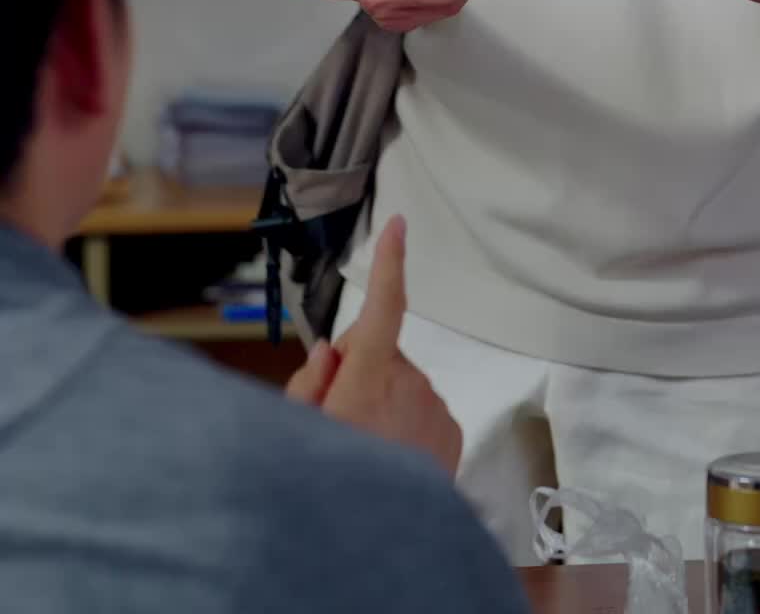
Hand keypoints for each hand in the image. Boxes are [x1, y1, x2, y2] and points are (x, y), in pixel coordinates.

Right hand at [288, 217, 462, 476]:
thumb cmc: (333, 483)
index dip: (390, 264)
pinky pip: (421, 408)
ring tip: (365, 446)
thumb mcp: (299, 431)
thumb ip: (311, 383)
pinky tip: (391, 456)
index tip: (398, 226)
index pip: (382, 308)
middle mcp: (408, 384)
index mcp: (367, 378)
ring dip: (381, 401)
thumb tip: (331, 351)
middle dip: (357, 369)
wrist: (382, 542)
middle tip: (337, 415)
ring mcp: (434, 407)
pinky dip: (405, 422)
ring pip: (398, 382)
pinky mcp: (451, 430)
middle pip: (377, 351)